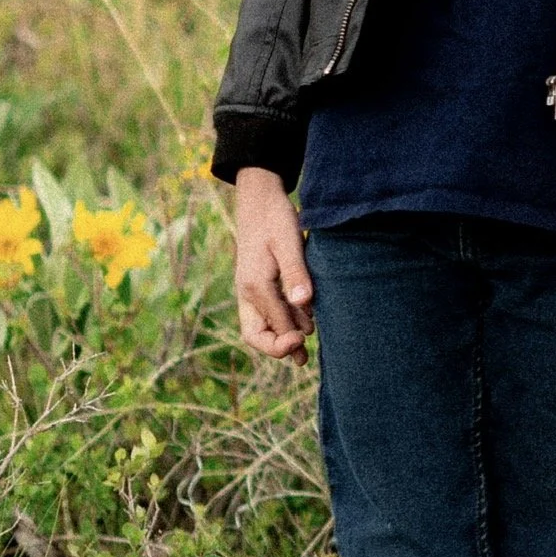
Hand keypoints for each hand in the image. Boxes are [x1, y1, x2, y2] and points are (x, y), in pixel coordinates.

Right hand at [233, 167, 312, 365]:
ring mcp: (252, 289)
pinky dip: (286, 322)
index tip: (304, 340)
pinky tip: (306, 325)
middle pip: (255, 335)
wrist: (260, 198)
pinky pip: (269, 312)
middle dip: (278, 349)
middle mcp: (248, 291)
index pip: (267, 327)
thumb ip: (296, 273)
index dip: (285, 342)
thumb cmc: (274, 217)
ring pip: (263, 326)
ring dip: (284, 337)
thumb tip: (303, 302)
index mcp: (253, 285)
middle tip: (304, 358)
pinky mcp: (260, 284)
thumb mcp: (289, 242)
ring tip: (307, 351)